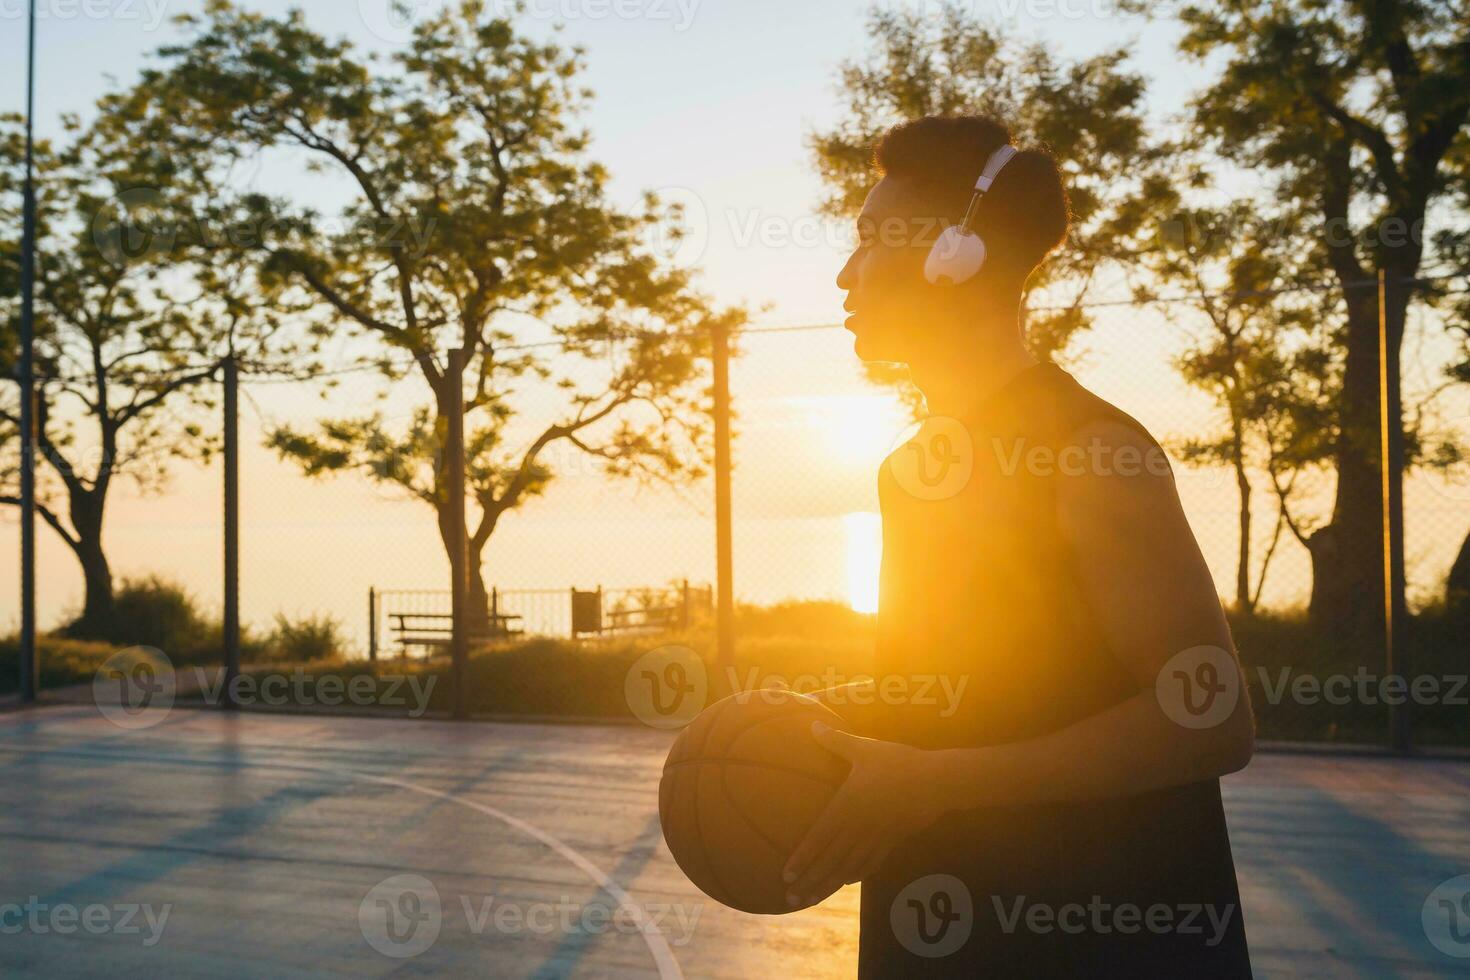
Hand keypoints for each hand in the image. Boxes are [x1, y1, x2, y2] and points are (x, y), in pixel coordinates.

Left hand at [781, 722, 945, 907]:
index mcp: (847, 806)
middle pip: (830, 861)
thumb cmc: (899, 762)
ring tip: (810, 899)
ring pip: (847, 868)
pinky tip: (846, 881)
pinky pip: (870, 863)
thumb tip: (813, 725)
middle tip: (790, 899)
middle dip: (809, 881)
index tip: (785, 875)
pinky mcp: (892, 840)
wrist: (937, 782)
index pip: (819, 838)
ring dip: (828, 885)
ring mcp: (876, 837)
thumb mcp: (865, 749)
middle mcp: (859, 828)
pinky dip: (856, 874)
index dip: (802, 858)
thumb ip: (837, 741)